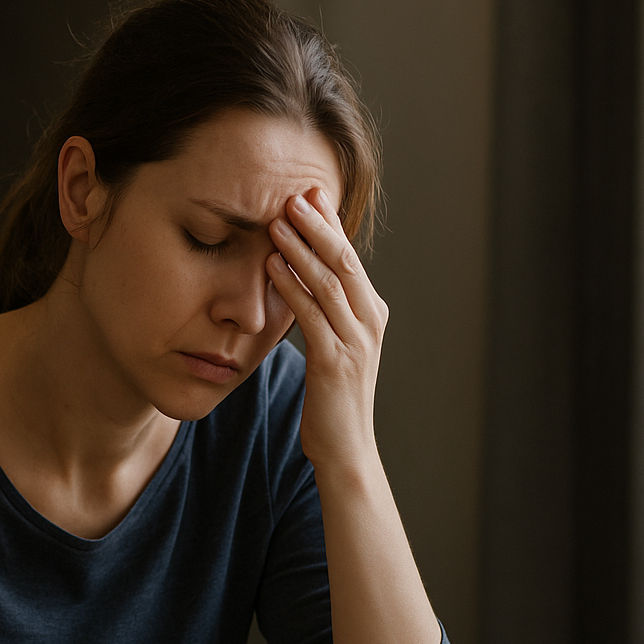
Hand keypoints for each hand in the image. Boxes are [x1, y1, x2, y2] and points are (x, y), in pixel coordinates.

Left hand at [265, 186, 389, 467]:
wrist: (345, 449)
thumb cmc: (331, 399)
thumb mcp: (331, 347)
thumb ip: (322, 312)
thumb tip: (300, 274)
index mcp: (371, 314)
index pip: (350, 258)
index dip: (331, 224)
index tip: (309, 194)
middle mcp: (370, 322)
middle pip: (345, 261)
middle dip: (319, 226)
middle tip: (293, 195)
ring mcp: (356, 342)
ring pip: (330, 283)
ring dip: (301, 250)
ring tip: (277, 222)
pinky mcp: (335, 362)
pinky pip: (312, 315)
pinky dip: (292, 286)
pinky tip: (272, 267)